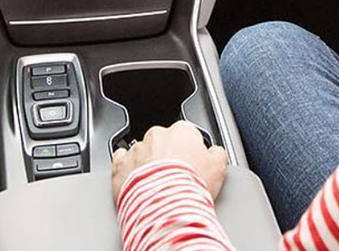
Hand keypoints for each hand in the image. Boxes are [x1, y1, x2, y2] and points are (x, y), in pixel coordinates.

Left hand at [111, 120, 227, 203]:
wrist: (164, 206)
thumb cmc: (190, 187)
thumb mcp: (219, 168)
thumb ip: (218, 154)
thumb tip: (217, 153)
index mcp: (182, 131)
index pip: (188, 135)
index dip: (191, 152)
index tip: (193, 166)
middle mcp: (157, 135)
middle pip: (164, 143)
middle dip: (167, 157)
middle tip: (175, 179)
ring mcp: (137, 149)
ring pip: (143, 152)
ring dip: (148, 165)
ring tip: (157, 187)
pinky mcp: (120, 165)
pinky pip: (122, 162)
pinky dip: (127, 170)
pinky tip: (136, 183)